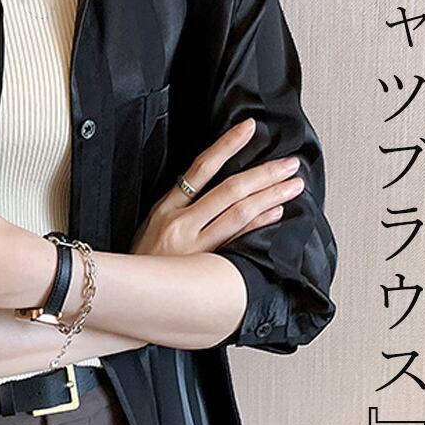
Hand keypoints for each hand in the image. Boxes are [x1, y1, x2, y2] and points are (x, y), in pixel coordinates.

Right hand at [130, 117, 304, 255]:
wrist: (132, 296)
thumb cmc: (143, 261)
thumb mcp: (152, 224)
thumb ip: (180, 206)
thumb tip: (215, 184)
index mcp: (167, 208)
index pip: (201, 168)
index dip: (227, 145)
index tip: (248, 128)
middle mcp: (182, 224)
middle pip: (229, 190)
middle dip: (263, 174)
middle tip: (289, 164)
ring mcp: (196, 247)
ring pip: (239, 214)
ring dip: (270, 197)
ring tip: (292, 186)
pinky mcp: (206, 267)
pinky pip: (239, 241)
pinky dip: (259, 225)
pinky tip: (277, 214)